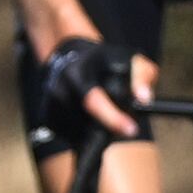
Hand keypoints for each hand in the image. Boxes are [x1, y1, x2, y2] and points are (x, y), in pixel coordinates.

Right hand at [28, 31, 139, 151]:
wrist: (71, 57)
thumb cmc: (106, 60)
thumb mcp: (130, 59)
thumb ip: (142, 76)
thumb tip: (145, 99)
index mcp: (78, 73)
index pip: (93, 100)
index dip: (112, 118)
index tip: (131, 130)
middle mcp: (59, 88)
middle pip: (87, 123)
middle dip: (109, 128)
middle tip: (124, 126)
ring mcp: (50, 104)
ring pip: (80, 133)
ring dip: (97, 131)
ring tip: (106, 114)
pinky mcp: (47, 117)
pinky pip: (70, 136)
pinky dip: (84, 133)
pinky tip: (89, 118)